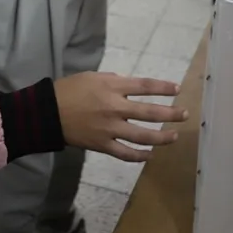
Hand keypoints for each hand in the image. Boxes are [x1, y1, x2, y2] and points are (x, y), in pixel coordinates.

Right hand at [54, 72, 187, 161]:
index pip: (144, 86)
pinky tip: (149, 155)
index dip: (163, 88)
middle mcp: (115, 107)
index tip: (177, 89)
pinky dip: (139, 156)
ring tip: (173, 136)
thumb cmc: (69, 90)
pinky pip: (125, 153)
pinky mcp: (103, 145)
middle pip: (149, 112)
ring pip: (142, 136)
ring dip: (161, 137)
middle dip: (170, 114)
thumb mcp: (92, 76)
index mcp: (112, 87)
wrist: (48, 113)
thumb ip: (114, 80)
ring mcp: (110, 128)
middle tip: (184, 114)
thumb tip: (129, 86)